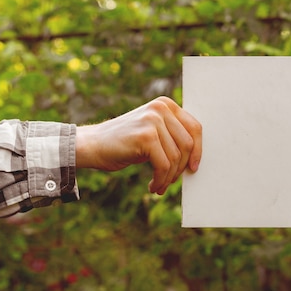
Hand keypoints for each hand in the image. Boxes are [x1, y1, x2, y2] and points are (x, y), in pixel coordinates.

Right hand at [75, 96, 201, 194]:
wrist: (92, 145)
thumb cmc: (124, 144)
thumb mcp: (152, 133)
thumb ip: (172, 136)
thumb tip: (196, 157)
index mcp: (166, 104)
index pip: (195, 128)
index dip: (198, 151)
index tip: (193, 168)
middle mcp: (161, 108)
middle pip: (188, 144)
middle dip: (181, 167)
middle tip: (170, 181)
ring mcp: (153, 120)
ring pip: (176, 157)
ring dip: (169, 177)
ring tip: (159, 185)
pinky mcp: (146, 136)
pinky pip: (164, 165)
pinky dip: (161, 180)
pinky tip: (153, 186)